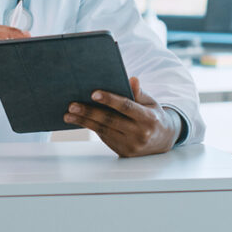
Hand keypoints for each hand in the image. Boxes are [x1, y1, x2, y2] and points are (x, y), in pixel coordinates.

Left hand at [64, 77, 179, 157]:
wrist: (162, 141)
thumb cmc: (153, 115)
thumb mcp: (151, 102)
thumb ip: (138, 92)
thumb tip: (131, 79)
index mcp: (149, 119)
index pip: (127, 107)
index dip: (110, 100)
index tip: (93, 93)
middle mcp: (140, 134)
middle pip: (111, 120)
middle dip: (90, 112)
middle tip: (72, 104)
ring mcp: (131, 145)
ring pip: (104, 130)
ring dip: (84, 121)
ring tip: (69, 114)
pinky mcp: (123, 152)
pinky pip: (104, 137)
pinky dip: (91, 127)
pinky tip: (79, 120)